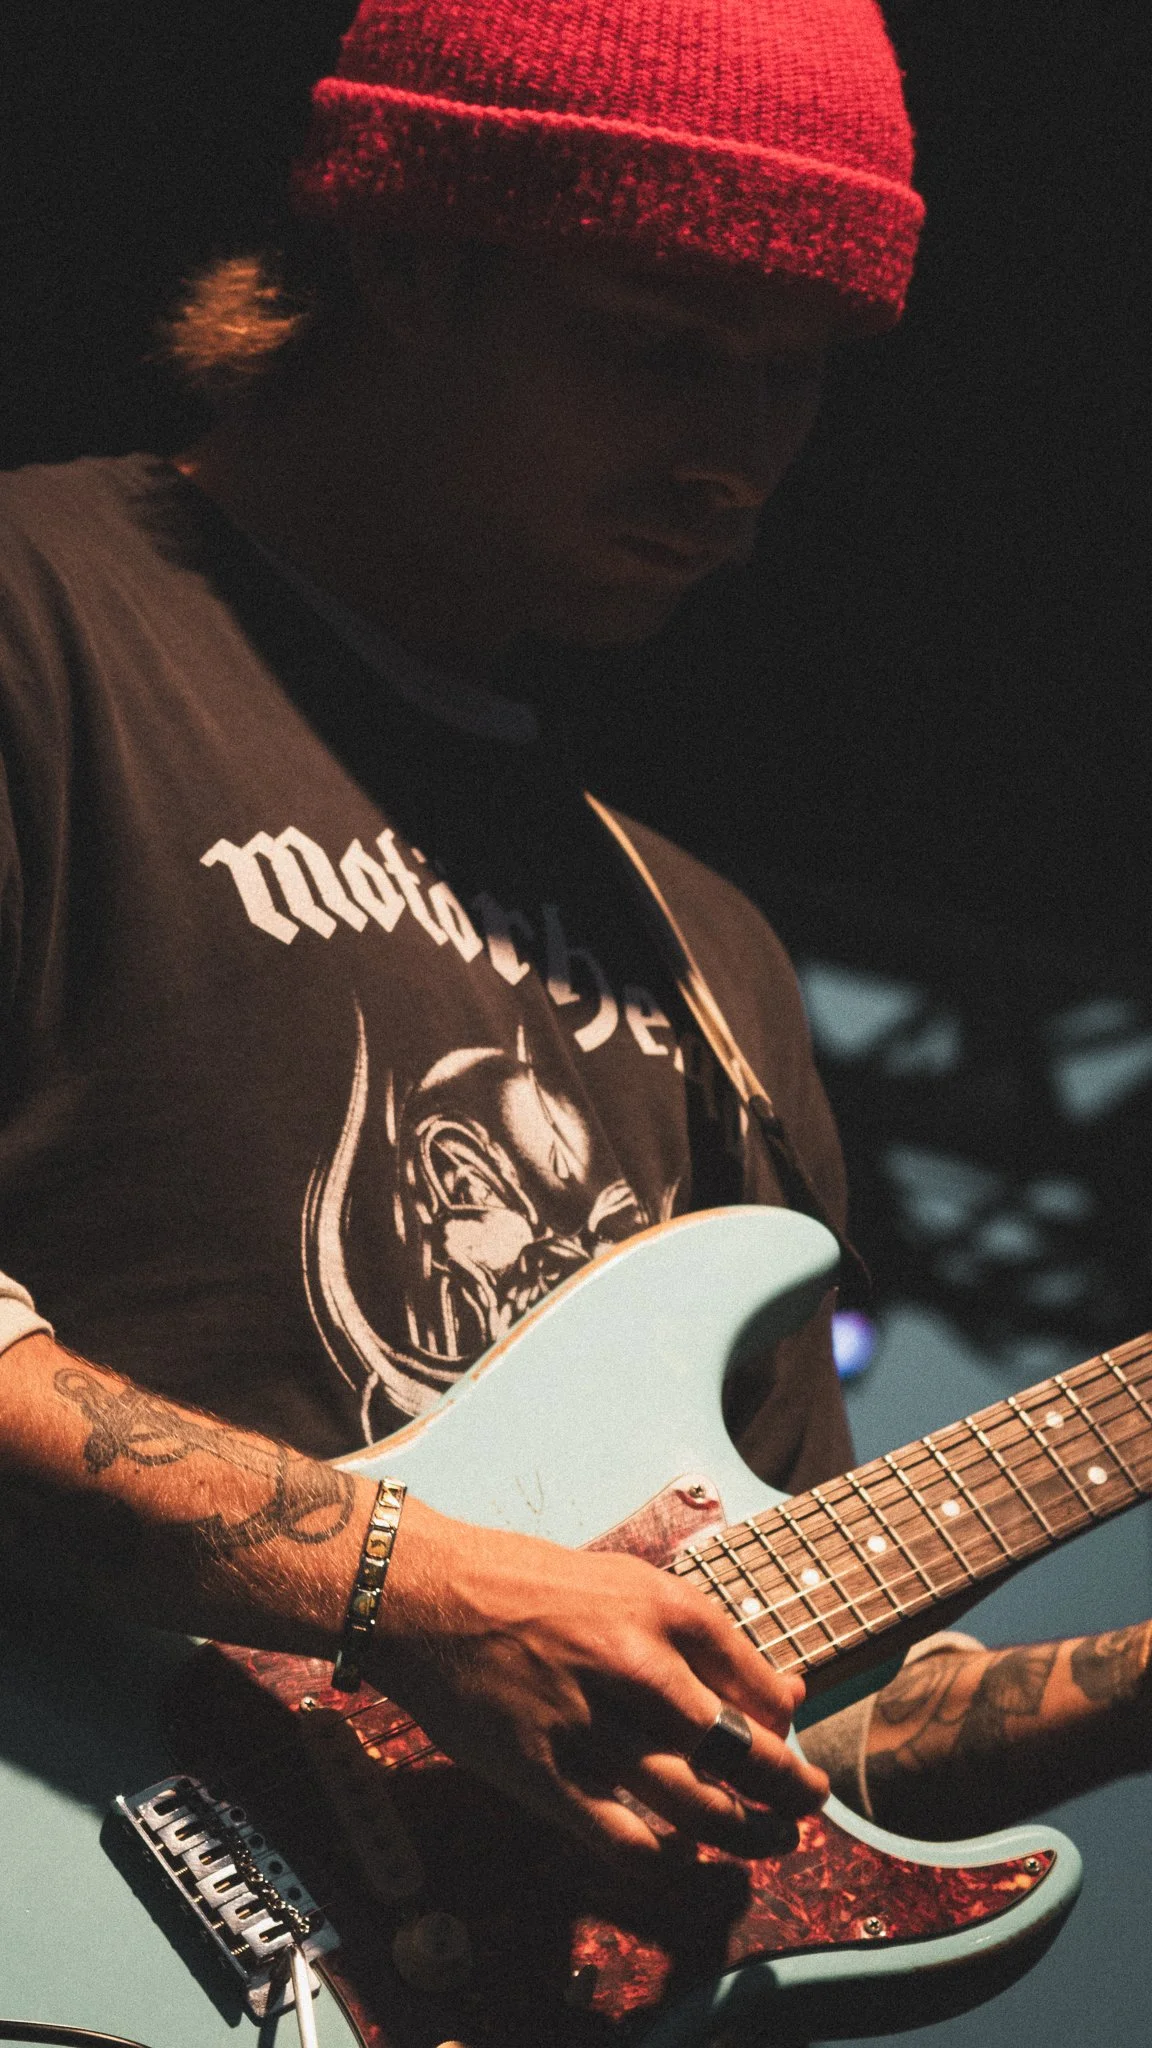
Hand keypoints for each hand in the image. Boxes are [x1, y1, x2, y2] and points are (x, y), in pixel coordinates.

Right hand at [365, 1497, 827, 1863]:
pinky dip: (668, 1859)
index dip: (787, 1722)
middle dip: (792, 1789)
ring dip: (749, 1834)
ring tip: (772, 1841)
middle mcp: (639, 1668)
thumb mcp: (626, 1582)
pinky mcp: (547, 1777)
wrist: (427, 1595)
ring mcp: (593, 1728)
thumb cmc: (526, 1583)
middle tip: (808, 1802)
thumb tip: (780, 1692)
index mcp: (665, 1610)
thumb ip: (699, 1638)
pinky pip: (627, 1841)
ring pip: (699, 1807)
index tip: (788, 1735)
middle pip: (745, 1753)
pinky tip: (682, 1855)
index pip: (759, 1684)